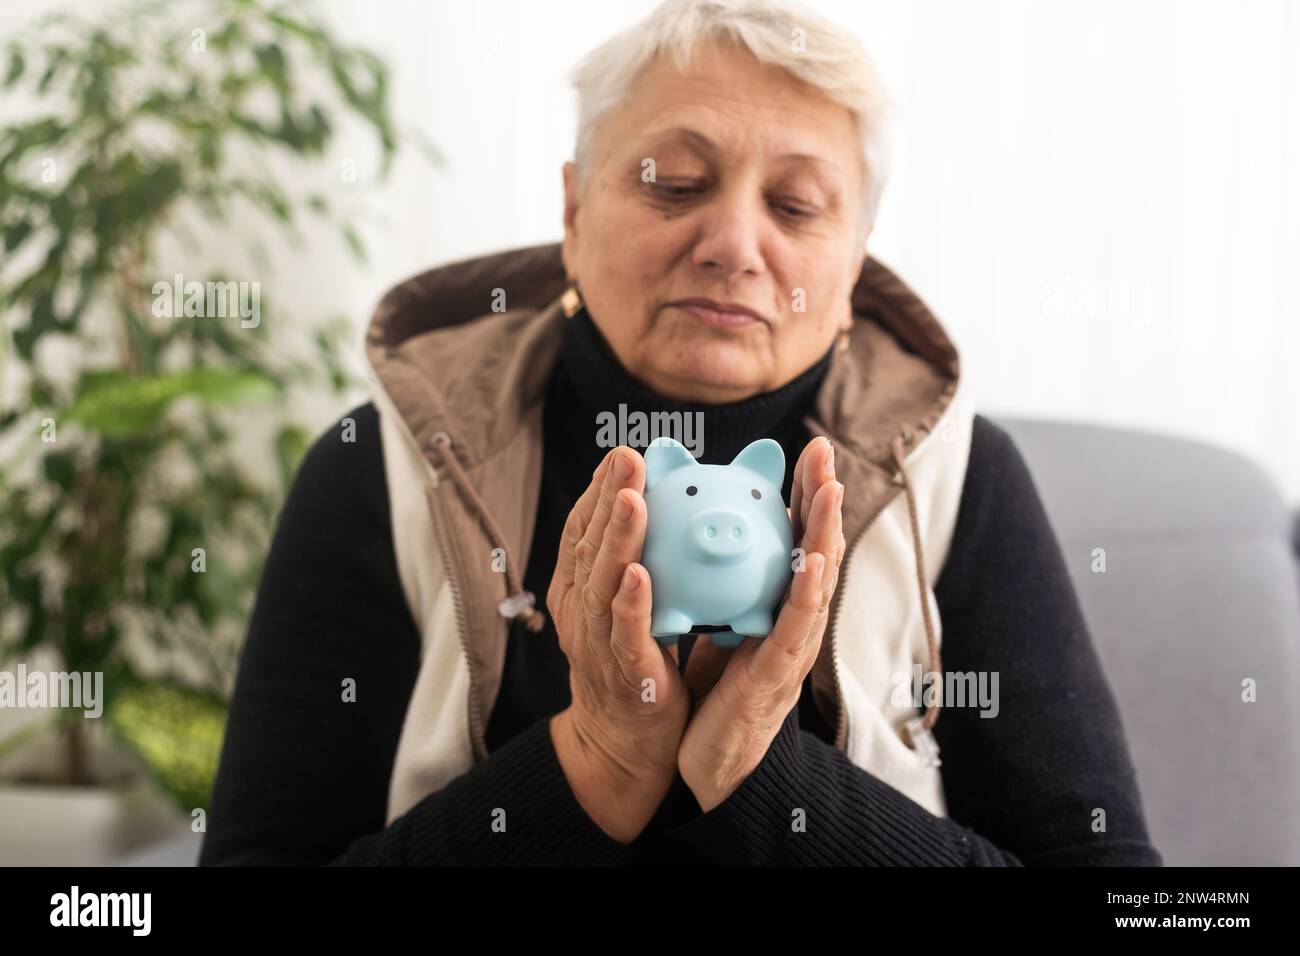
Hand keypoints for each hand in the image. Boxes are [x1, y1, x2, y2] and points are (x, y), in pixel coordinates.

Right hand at [548, 446, 690, 841]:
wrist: (623, 743)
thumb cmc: (632, 664)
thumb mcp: (628, 605)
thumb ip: (639, 560)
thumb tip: (664, 510)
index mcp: (578, 590)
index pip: (582, 531)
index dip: (597, 491)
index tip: (620, 454)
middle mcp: (579, 611)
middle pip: (587, 547)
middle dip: (606, 498)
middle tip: (627, 458)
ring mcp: (596, 643)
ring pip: (602, 584)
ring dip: (616, 539)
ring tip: (631, 499)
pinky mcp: (623, 673)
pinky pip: (624, 635)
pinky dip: (630, 603)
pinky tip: (641, 574)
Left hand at [678, 436, 844, 811]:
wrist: (712, 761)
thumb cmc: (717, 692)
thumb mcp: (720, 623)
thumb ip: (725, 584)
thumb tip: (708, 534)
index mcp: (778, 603)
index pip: (794, 537)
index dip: (804, 494)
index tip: (808, 450)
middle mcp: (795, 619)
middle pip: (816, 546)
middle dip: (822, 497)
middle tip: (824, 450)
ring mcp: (793, 646)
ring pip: (817, 580)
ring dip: (826, 532)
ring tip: (831, 488)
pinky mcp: (780, 674)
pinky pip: (795, 627)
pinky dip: (808, 592)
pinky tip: (810, 561)